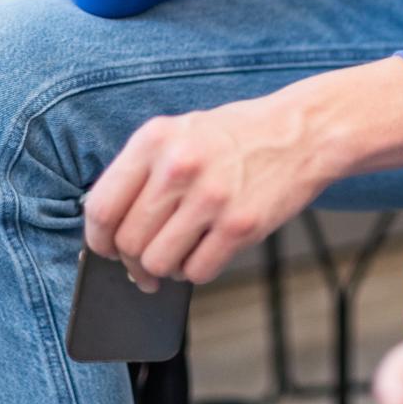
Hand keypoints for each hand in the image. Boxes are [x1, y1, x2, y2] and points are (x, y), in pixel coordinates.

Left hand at [84, 87, 329, 289]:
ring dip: (166, 267)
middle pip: (128, 242)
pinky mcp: (240, 225)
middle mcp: (179, 166)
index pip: (101, 207)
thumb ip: (143, 172)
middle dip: (133, 261)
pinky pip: (197, 272)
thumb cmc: (238, 136)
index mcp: (155, 139)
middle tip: (146, 261)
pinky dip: (198, 269)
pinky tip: (209, 247)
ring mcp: (211, 197)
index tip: (106, 249)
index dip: (98, 239)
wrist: (304, 132)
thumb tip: (110, 228)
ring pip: (158, 263)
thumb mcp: (181, 133)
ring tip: (183, 250)